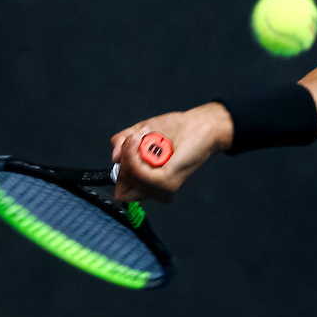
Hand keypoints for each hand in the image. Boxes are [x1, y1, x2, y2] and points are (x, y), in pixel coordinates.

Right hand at [109, 102, 232, 202]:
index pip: (124, 192)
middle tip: (135, 139)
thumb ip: (125, 143)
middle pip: (122, 191)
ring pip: (128, 180)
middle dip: (123, 163)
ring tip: (142, 135)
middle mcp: (159, 192)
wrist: (203, 123)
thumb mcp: (143, 132)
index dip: (121, 171)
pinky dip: (134, 154)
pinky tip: (141, 138)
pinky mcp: (168, 183)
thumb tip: (114, 156)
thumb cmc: (178, 128)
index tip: (128, 147)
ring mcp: (164, 190)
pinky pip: (138, 174)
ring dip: (129, 154)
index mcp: (154, 184)